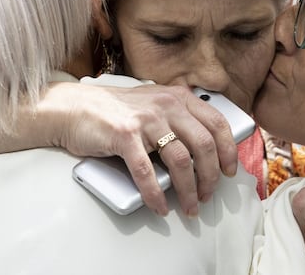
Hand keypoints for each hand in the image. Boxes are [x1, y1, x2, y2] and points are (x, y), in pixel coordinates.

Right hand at [40, 82, 238, 216]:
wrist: (74, 107)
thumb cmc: (115, 111)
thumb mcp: (154, 104)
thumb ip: (178, 118)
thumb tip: (205, 150)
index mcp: (179, 97)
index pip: (217, 123)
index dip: (229, 150)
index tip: (230, 170)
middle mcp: (167, 105)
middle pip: (204, 145)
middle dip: (210, 176)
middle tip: (208, 194)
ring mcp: (146, 120)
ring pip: (181, 161)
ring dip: (189, 190)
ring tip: (190, 206)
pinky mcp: (125, 136)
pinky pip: (147, 172)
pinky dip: (156, 195)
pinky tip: (160, 207)